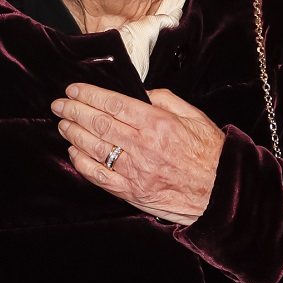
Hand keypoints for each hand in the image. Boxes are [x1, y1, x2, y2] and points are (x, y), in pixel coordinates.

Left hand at [50, 84, 224, 224]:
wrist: (222, 193)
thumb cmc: (209, 153)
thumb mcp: (192, 115)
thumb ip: (163, 99)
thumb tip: (138, 92)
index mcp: (157, 124)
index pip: (113, 104)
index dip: (89, 95)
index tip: (73, 89)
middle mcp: (143, 147)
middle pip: (98, 124)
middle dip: (74, 111)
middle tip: (59, 104)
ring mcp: (135, 172)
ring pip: (94, 148)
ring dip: (73, 134)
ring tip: (62, 123)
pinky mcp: (132, 193)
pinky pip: (99, 177)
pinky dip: (82, 163)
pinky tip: (74, 152)